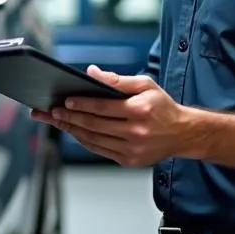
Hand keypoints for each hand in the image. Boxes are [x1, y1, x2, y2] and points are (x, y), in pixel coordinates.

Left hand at [31, 65, 189, 167]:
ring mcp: (132, 150)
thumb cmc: (162, 107)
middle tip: (52, 112)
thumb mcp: (145, 85)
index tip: (65, 101)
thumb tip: (92, 73)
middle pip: (94, 125)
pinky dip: (84, 141)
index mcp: (140, 111)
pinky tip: (74, 132)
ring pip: (94, 140)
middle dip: (69, 118)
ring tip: (57, 122)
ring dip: (72, 130)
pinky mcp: (128, 160)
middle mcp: (136, 133)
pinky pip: (100, 150)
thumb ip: (117, 79)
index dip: (81, 104)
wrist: (182, 133)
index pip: (103, 108)